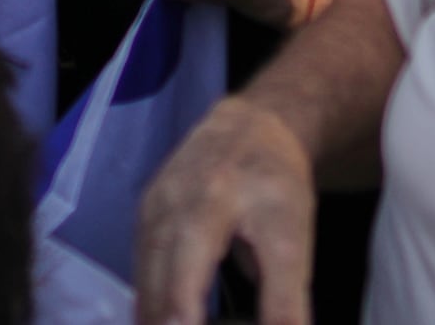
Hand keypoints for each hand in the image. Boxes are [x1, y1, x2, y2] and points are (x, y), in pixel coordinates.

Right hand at [142, 99, 321, 324]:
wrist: (249, 128)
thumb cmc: (276, 186)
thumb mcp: (293, 240)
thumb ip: (286, 300)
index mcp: (217, 202)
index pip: (197, 271)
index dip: (189, 312)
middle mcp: (178, 201)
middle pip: (164, 276)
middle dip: (166, 319)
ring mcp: (155, 205)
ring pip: (145, 274)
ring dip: (152, 316)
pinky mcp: (144, 212)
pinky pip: (140, 264)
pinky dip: (147, 299)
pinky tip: (155, 322)